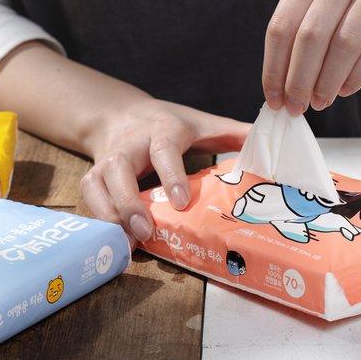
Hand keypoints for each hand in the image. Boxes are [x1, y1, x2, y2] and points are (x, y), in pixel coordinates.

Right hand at [80, 98, 249, 243]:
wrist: (119, 115)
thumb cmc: (167, 123)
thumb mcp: (201, 123)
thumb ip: (233, 134)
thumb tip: (271, 144)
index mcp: (162, 130)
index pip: (164, 150)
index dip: (170, 174)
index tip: (181, 202)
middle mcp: (130, 144)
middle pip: (120, 169)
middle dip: (129, 201)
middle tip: (145, 230)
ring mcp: (108, 159)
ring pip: (97, 184)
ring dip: (109, 215)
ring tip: (127, 245)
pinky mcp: (93, 174)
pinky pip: (89, 197)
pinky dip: (98, 220)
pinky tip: (114, 242)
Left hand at [262, 0, 360, 114]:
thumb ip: (302, 31)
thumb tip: (283, 87)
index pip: (282, 25)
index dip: (274, 68)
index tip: (273, 99)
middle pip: (311, 36)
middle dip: (299, 80)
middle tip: (296, 107)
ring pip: (345, 44)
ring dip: (328, 82)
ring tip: (321, 102)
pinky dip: (358, 75)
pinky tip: (345, 90)